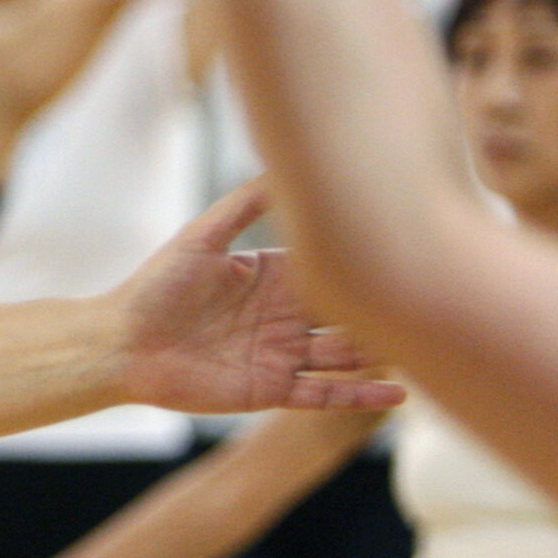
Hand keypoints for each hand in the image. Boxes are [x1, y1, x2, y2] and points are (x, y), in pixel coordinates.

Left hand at [103, 181, 402, 414]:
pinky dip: (358, 394)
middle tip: (438, 303)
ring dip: (382, 353)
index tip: (412, 249)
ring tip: (429, 349)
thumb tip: (285, 163)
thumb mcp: (201, 238)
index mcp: (274, 276)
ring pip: (345, 354)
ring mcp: (281, 354)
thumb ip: (244, 206)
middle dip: (387, 310)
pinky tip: (397, 394)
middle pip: (349, 313)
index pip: (331, 268)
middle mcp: (286, 315)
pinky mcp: (270, 389)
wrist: (119, 344)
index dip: (366, 262)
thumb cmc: (154, 287)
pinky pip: (322, 393)